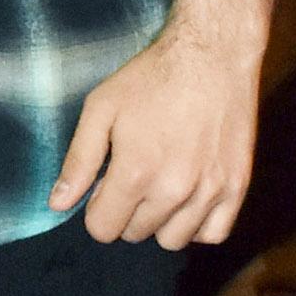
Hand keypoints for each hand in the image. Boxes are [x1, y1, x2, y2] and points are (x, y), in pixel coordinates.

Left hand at [49, 23, 262, 248]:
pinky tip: (188, 200)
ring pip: (173, 240)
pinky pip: (213, 234)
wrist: (213, 55)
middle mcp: (173, 190)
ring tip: (160, 187)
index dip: (97, 210)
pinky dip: (197, 225)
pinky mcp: (237, 186)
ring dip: (159, 221)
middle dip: (126, 211)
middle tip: (133, 176)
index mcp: (135, 173)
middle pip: (136, 233)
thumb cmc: (151, 78)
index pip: (103, 229)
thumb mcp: (101, 109)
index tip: (104, 186)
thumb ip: (79, 161)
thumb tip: (58, 204)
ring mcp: (210, 191)